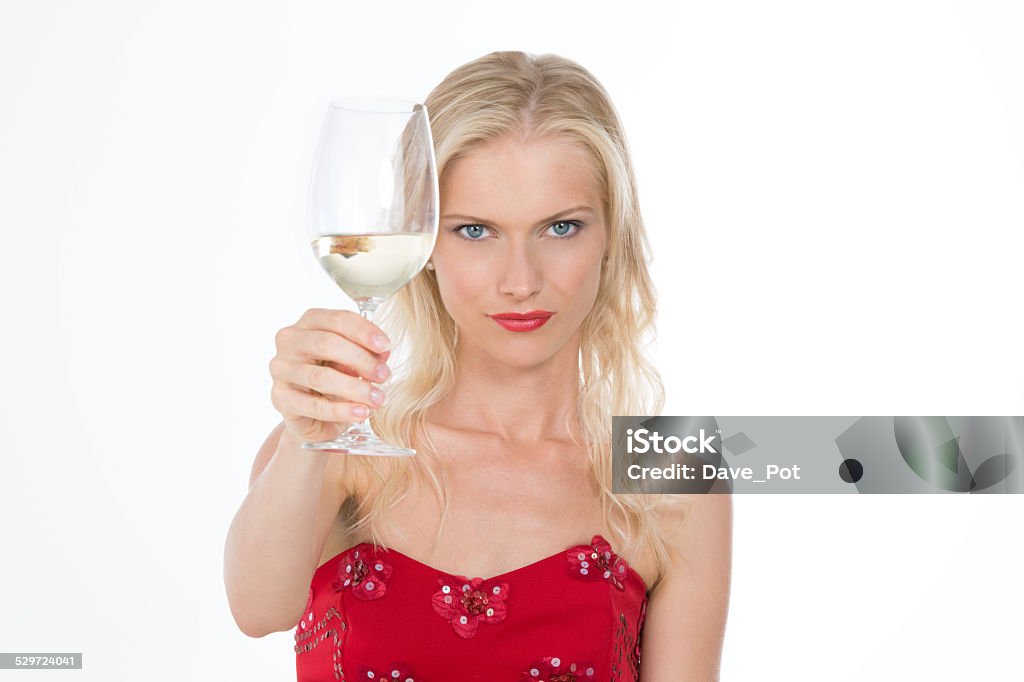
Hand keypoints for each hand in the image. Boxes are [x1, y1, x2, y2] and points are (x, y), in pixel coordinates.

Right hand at [269, 308, 391, 442]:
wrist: (315, 415)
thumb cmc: (335, 377)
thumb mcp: (354, 361)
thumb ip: (367, 353)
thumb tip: (382, 354)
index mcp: (309, 323)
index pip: (336, 319)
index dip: (363, 331)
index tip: (385, 346)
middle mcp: (289, 342)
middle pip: (326, 344)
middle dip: (361, 359)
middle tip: (384, 375)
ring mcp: (281, 369)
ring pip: (320, 377)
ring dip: (354, 388)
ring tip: (377, 398)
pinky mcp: (280, 398)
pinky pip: (313, 405)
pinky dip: (341, 410)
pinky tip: (361, 412)